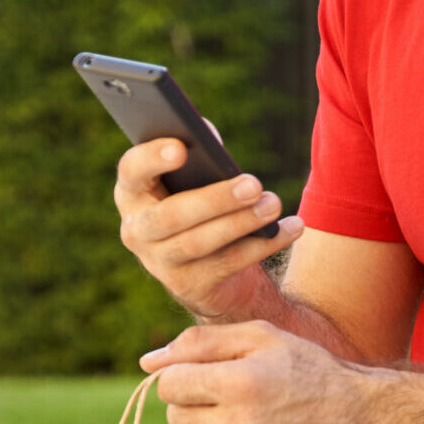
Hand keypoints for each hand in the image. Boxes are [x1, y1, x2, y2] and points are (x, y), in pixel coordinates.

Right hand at [114, 137, 304, 321]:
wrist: (207, 270)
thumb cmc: (199, 206)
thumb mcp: (193, 179)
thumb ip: (197, 156)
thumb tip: (208, 136)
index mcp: (132, 192)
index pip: (131, 171)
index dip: (151, 159)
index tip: (182, 147)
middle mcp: (137, 230)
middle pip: (171, 215)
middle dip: (214, 199)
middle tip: (253, 184)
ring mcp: (160, 263)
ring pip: (199, 243)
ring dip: (241, 223)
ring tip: (273, 204)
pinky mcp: (188, 287)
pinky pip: (229, 264)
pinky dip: (263, 245)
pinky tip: (292, 228)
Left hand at [141, 322, 388, 423]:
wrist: (364, 422)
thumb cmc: (310, 372)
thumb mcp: (263, 339)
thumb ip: (201, 343)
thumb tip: (146, 363)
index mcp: (238, 383)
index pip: (169, 384)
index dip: (185, 376)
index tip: (210, 375)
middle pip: (176, 417)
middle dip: (195, 403)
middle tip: (231, 397)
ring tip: (243, 420)